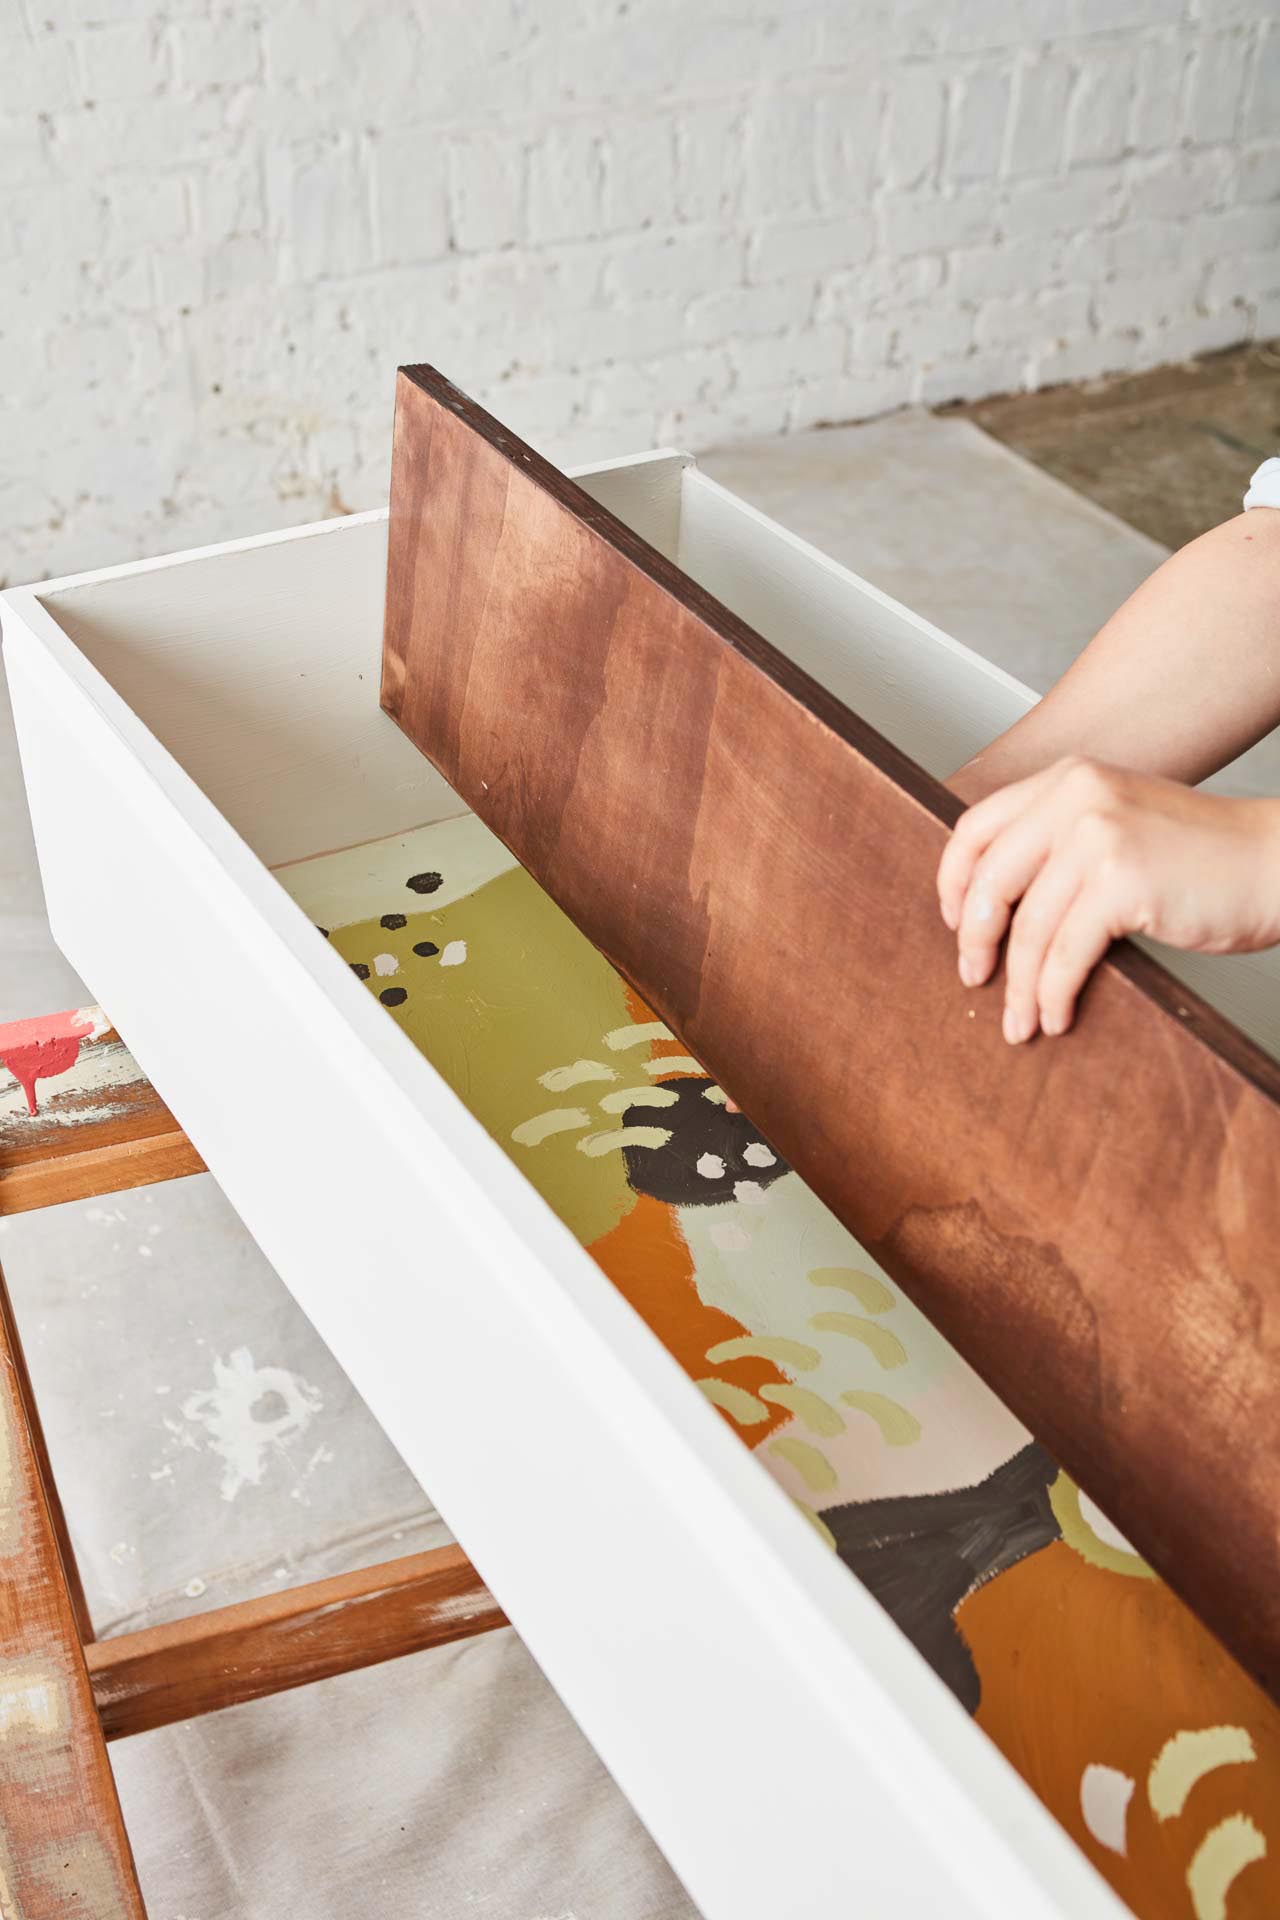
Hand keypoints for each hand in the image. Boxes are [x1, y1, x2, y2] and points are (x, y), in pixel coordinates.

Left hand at [936, 757, 1279, 1043]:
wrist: (1277, 864)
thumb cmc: (1203, 858)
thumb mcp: (1119, 824)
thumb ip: (1061, 843)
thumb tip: (992, 905)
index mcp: (1068, 779)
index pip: (976, 827)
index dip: (954, 881)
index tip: (955, 920)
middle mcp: (1077, 798)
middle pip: (990, 880)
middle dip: (975, 939)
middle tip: (974, 976)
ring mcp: (1100, 837)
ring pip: (1028, 927)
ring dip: (1019, 985)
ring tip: (1020, 1021)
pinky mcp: (1122, 882)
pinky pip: (1065, 953)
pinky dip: (1053, 994)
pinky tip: (1056, 1016)